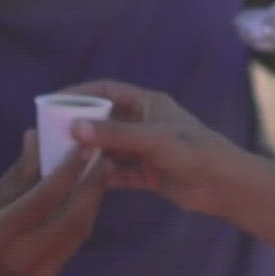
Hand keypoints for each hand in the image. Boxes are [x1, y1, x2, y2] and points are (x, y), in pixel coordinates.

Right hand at [0, 131, 109, 275]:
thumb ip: (19, 171)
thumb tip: (39, 135)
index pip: (46, 197)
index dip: (70, 169)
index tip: (84, 146)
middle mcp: (19, 259)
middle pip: (72, 218)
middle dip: (92, 185)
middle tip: (103, 158)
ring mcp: (34, 274)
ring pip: (78, 232)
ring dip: (93, 201)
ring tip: (100, 174)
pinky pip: (72, 243)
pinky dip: (82, 217)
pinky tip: (86, 197)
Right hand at [64, 80, 245, 215]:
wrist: (224, 184)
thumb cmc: (193, 151)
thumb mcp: (152, 139)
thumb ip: (114, 134)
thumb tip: (73, 127)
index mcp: (148, 103)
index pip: (107, 91)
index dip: (80, 93)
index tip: (53, 101)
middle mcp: (144, 123)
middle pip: (104, 120)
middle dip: (80, 127)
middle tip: (50, 136)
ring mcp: (145, 149)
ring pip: (109, 149)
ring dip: (89, 154)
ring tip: (61, 162)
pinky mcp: (148, 174)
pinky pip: (117, 172)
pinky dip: (101, 176)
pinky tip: (82, 182)